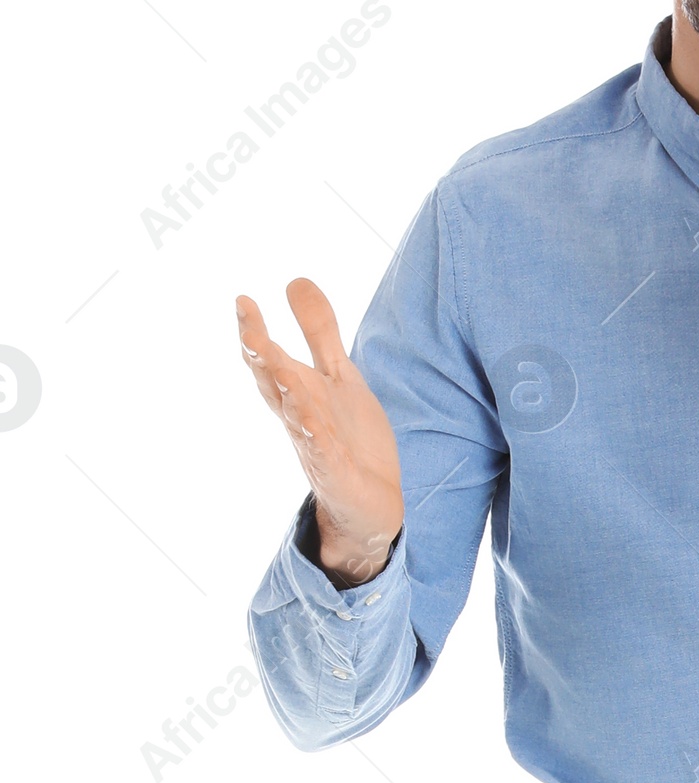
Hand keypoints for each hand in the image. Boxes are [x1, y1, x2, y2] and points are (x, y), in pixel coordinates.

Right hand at [235, 278, 403, 583]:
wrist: (370, 502)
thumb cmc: (348, 437)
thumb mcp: (338, 375)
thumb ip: (318, 331)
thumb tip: (295, 280)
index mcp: (299, 390)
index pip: (270, 358)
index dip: (256, 331)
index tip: (243, 300)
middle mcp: (300, 415)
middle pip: (274, 383)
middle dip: (261, 357)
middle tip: (249, 331)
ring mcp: (315, 445)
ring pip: (294, 415)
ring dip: (285, 391)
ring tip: (275, 364)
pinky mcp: (336, 472)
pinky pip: (323, 453)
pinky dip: (316, 439)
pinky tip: (312, 423)